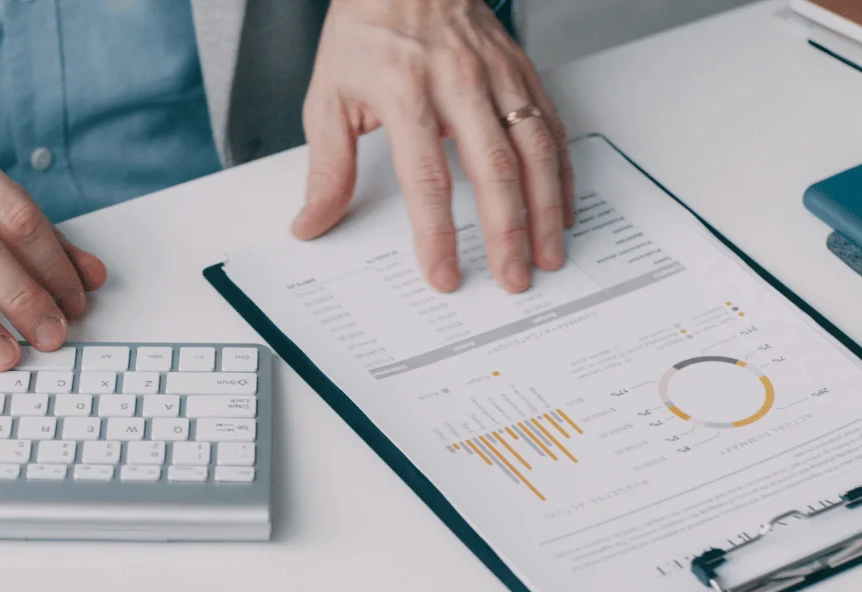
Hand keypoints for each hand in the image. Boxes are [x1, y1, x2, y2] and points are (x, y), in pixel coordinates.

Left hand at [292, 0, 574, 293]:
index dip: (437, 234)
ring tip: (548, 254)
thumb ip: (326, 168)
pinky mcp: (520, 71)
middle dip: (506, 232)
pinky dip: (561, 170)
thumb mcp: (329, 96)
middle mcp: (457, 83)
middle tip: (512, 278)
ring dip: (546, 209)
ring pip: (533, 149)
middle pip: (493, 169)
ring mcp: (496, 76)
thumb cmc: (366, 30)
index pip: (426, 178)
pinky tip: (563, 205)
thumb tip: (313, 223)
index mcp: (405, 92)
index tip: (444, 274)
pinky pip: (550, 125)